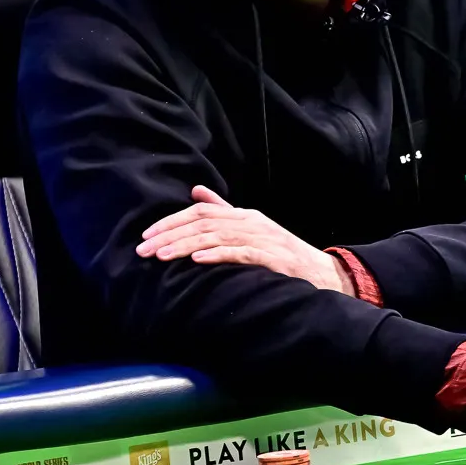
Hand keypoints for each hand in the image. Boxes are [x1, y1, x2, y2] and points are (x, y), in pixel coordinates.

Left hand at [136, 186, 351, 294]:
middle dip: (170, 235)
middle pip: (204, 222)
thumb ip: (224, 211)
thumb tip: (195, 192)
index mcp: (245, 215)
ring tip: (162, 256)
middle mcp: (252, 222)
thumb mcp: (252, 229)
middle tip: (143, 250)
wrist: (322, 273)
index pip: (202, 211)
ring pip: (217, 237)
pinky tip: (198, 261)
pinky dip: (219, 255)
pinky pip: (242, 254)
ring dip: (186, 246)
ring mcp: (264, 239)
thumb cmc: (283, 254)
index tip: (147, 235)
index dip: (172, 220)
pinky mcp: (273, 258)